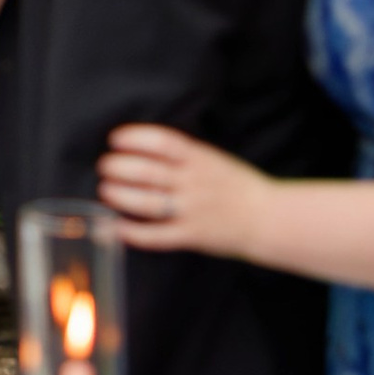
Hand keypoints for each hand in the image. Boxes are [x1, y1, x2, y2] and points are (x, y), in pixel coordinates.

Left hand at [99, 121, 270, 255]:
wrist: (269, 218)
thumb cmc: (237, 185)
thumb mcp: (212, 158)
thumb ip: (183, 153)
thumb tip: (142, 146)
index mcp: (200, 158)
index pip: (161, 142)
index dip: (134, 138)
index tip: (115, 139)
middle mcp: (194, 182)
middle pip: (147, 172)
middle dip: (118, 167)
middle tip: (104, 166)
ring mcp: (192, 210)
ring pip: (147, 203)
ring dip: (120, 196)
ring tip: (105, 191)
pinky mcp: (192, 236)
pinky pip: (157, 236)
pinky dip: (134, 232)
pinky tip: (116, 227)